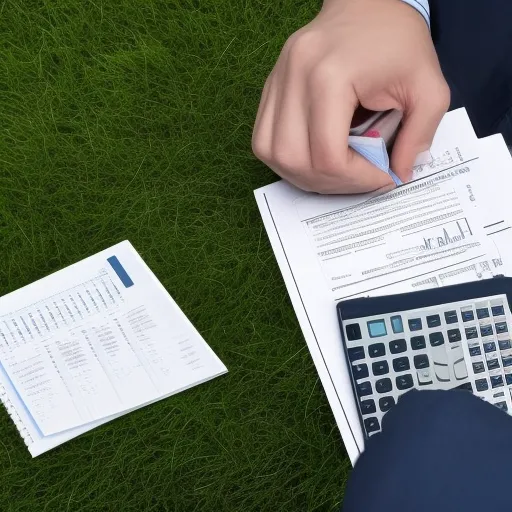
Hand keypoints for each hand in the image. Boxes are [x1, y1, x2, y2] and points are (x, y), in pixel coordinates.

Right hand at [252, 0, 449, 193]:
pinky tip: (312, 156)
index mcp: (329, 76)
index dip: (356, 179)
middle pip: (293, 159)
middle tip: (356, 179)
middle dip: (329, 182)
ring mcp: (276, 81)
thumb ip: (419, 136)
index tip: (381, 178)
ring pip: (270, 153)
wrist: (367, 2)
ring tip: (333, 172)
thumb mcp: (429, 87)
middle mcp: (293, 78)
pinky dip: (286, 158)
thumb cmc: (398, 41)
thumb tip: (398, 175)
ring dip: (301, 174)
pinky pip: (263, 138)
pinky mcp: (270, 87)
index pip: (328, 155)